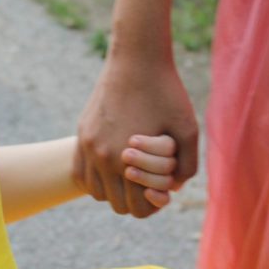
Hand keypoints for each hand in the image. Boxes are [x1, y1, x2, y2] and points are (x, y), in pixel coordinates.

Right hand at [74, 59, 197, 217]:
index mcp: (126, 161)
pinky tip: (113, 167)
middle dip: (137, 198)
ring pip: (96, 193)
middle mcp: (101, 157)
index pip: (138, 209)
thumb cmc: (166, 92)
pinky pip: (80, 174)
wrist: (137, 59)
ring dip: (115, 190)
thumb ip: (186, 166)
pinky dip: (96, 178)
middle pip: (117, 205)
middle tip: (151, 181)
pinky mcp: (81, 134)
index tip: (164, 189)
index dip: (155, 204)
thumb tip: (172, 190)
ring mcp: (86, 145)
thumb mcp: (188, 130)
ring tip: (133, 174)